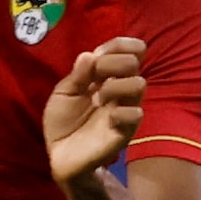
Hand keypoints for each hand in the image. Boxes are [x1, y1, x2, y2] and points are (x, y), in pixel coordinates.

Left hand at [45, 37, 146, 183]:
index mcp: (105, 75)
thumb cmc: (63, 121)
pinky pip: (135, 114)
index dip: (120, 45)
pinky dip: (121, 111)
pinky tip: (108, 118)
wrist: (61, 154)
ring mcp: (124, 109)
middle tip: (95, 77)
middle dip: (113, 63)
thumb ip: (77, 75)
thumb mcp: (63, 93)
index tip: (101, 53)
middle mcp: (119, 89)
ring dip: (116, 86)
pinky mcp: (125, 131)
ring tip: (97, 99)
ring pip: (139, 84)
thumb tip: (89, 54)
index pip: (124, 51)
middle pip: (133, 63)